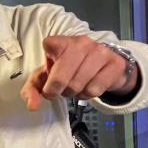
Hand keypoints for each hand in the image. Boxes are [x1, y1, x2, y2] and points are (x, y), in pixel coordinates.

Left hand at [21, 35, 137, 110]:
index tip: (49, 75)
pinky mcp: (115, 64)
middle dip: (57, 90)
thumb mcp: (48, 76)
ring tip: (76, 87)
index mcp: (63, 41)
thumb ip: (33, 88)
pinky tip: (89, 87)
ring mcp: (100, 52)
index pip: (48, 45)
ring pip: (77, 85)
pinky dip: (88, 95)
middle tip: (61, 89)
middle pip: (60, 77)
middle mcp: (82, 43)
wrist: (105, 69)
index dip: (46, 69)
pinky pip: (94, 89)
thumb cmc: (71, 70)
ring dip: (73, 93)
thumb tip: (32, 105)